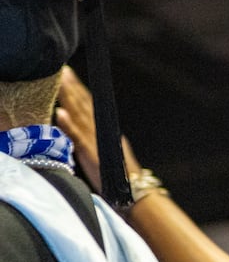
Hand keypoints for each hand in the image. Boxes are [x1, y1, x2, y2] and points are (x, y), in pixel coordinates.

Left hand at [54, 67, 144, 191]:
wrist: (136, 193)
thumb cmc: (120, 179)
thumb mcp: (109, 154)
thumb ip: (97, 141)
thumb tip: (86, 133)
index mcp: (106, 131)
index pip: (90, 106)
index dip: (79, 90)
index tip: (68, 74)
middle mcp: (102, 132)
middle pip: (86, 105)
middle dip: (73, 87)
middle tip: (63, 69)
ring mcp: (97, 141)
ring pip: (81, 115)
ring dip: (70, 97)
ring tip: (61, 81)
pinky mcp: (91, 154)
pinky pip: (78, 137)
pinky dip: (69, 125)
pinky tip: (60, 113)